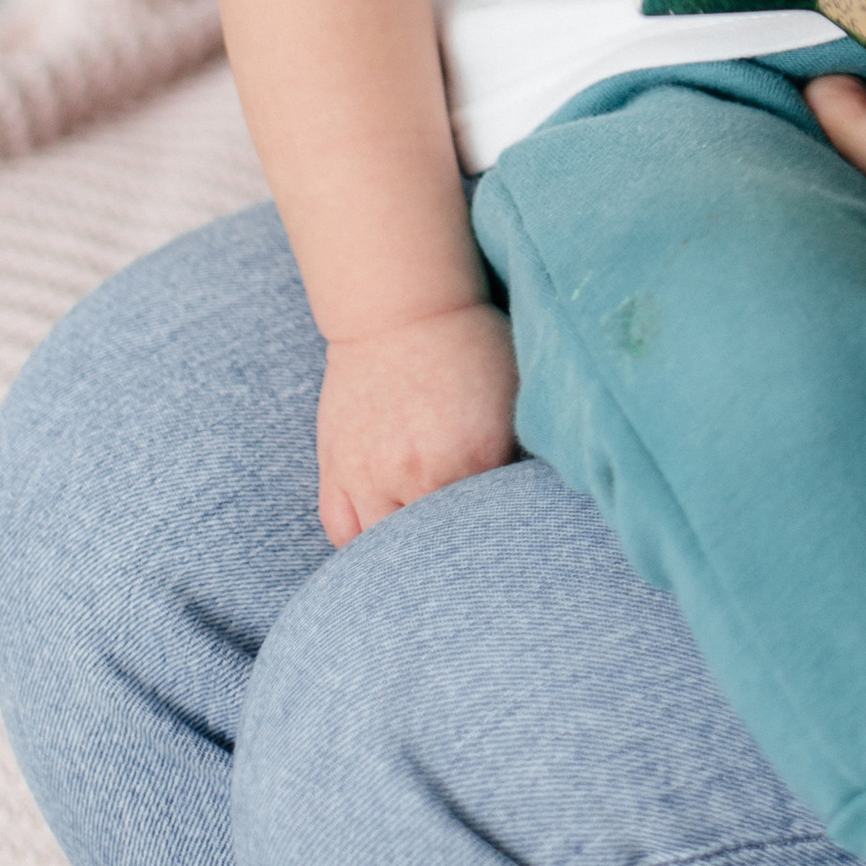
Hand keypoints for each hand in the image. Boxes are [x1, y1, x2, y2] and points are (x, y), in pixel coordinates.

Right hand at [314, 301, 520, 547]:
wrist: (402, 308)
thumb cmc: (467, 344)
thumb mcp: (514, 391)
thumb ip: (521, 453)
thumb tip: (529, 502)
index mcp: (474, 455)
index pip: (490, 528)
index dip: (500, 536)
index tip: (507, 541)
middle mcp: (418, 472)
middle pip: (434, 548)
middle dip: (450, 553)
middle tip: (465, 555)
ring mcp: (369, 474)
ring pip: (382, 548)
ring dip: (401, 556)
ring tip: (421, 557)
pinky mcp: (336, 468)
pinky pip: (341, 530)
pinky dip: (360, 544)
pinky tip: (381, 544)